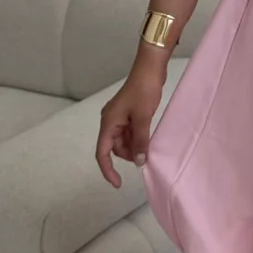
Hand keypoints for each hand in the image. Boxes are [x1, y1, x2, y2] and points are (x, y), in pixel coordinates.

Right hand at [95, 69, 163, 188]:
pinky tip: (147, 138)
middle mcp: (110, 121)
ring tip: (149, 144)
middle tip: (146, 154)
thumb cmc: (144, 91)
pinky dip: (137, 138)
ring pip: (123, 141)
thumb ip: (140, 141)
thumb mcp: (143, 118)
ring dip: (135, 146)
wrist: (150, 68)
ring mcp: (119, 117)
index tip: (118, 184)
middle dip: (129, 155)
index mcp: (108, 123)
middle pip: (115, 148)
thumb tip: (140, 162)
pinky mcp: (128, 114)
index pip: (102, 153)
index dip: (108, 170)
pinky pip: (129, 133)